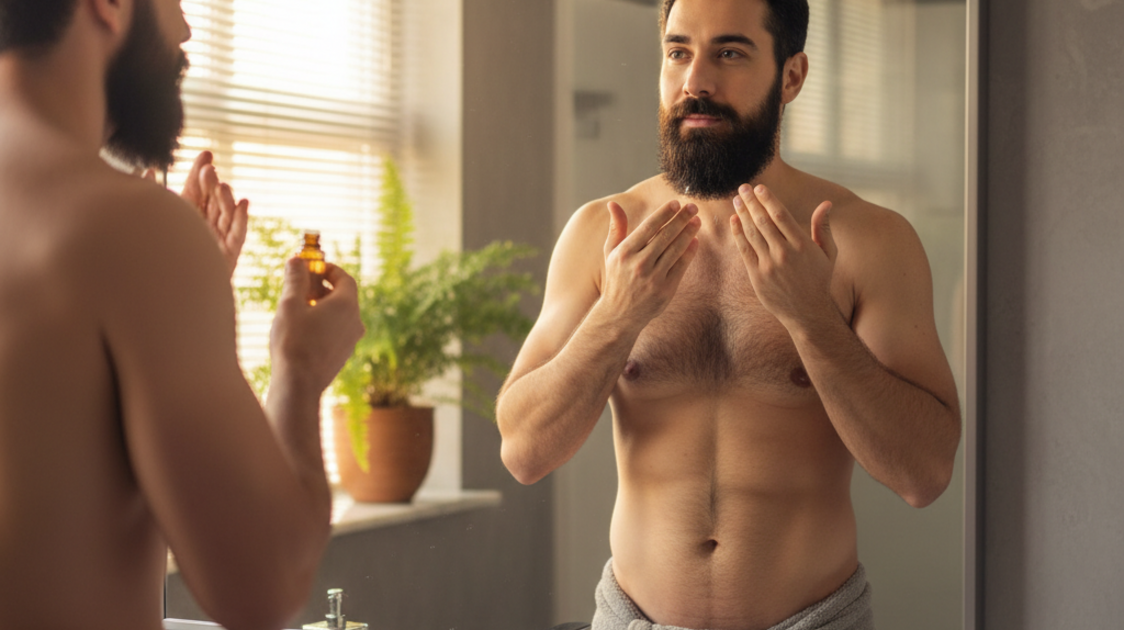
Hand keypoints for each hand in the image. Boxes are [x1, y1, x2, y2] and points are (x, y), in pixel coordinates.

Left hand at [145, 151, 248, 274]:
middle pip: (212, 198)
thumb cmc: (159, 254)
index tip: (205, 154)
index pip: (196, 187)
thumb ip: (151, 194)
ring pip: (226, 213)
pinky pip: (238, 235)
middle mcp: (206, 222)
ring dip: (226, 198)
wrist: (167, 291)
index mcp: (189, 212)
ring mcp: (219, 237)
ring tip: (222, 186)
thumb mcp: (155, 217)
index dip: (200, 170)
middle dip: (211, 183)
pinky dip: (242, 219)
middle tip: (208, 169)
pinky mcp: (229, 253)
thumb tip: (148, 170)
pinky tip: (243, 204)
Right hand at [270, 258, 364, 393]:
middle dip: (322, 287)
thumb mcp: (290, 304)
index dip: (329, 269)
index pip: (345, 278)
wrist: (299, 385)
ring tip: (298, 308)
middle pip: (343, 296)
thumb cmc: (294, 342)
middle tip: (301, 286)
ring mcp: (352, 341)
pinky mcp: (343, 355)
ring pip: (340, 315)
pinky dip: (324, 324)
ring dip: (322, 306)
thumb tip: (297, 260)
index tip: (312, 267)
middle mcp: (355, 322)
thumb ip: (295, 279)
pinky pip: (336, 332)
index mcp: (347, 305)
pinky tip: (302, 330)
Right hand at [601, 199, 700, 328]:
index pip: (648, 227)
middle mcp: (639, 264)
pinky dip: (689, 252)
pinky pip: (681, 266)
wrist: (619, 314)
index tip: (675, 203)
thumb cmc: (616, 279)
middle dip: (681, 219)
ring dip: (689, 233)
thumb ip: (616, 228)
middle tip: (693, 207)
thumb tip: (613, 203)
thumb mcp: (611, 253)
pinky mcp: (665, 289)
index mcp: (624, 253)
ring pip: (676, 249)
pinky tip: (694, 240)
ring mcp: (653, 278)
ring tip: (697, 221)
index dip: (664, 213)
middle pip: (665, 236)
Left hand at [730, 184, 838, 328]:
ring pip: (752, 233)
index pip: (781, 215)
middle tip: (743, 188)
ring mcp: (769, 265)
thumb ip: (823, 228)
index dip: (768, 199)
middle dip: (751, 202)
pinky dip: (738, 234)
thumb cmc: (819, 280)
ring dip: (742, 214)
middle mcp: (784, 253)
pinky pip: (744, 250)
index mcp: (802, 245)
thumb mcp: (828, 254)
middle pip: (763, 221)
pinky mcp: (757, 276)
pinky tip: (734, 221)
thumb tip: (826, 203)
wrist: (808, 312)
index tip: (759, 188)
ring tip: (737, 200)